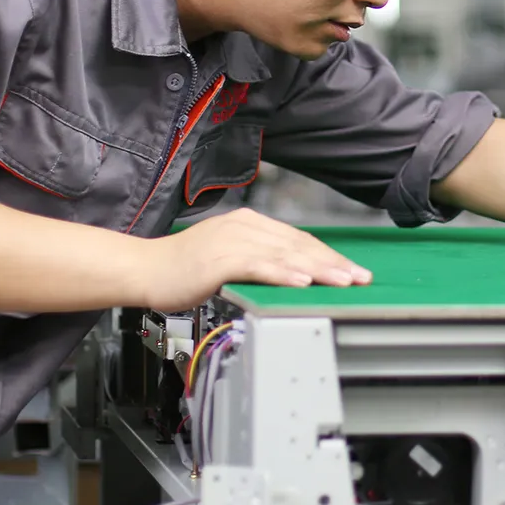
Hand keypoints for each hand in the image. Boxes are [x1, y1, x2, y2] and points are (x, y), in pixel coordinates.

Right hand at [136, 208, 371, 310]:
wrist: (145, 270)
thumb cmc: (183, 268)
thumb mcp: (229, 258)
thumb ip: (260, 261)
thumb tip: (294, 274)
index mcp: (248, 223)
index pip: (299, 239)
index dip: (328, 255)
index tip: (352, 270)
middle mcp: (244, 226)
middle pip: (298, 245)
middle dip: (333, 262)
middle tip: (360, 278)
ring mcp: (232, 240)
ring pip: (285, 254)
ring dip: (317, 269)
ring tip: (342, 281)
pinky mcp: (221, 258)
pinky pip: (259, 265)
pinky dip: (283, 273)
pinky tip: (302, 281)